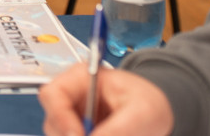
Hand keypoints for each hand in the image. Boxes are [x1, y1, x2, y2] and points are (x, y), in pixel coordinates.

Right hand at [40, 64, 173, 135]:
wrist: (156, 112)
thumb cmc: (149, 101)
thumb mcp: (141, 113)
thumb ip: (118, 129)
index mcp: (80, 78)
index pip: (53, 95)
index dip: (60, 118)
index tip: (79, 135)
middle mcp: (71, 98)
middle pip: (53, 123)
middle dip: (71, 135)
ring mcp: (72, 119)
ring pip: (60, 135)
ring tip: (114, 133)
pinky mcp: (77, 133)